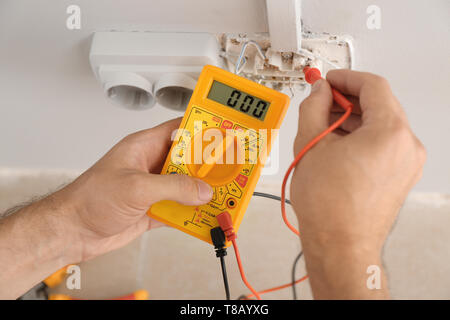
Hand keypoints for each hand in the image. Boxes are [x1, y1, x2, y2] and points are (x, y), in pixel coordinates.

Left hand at [56, 118, 212, 261]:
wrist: (73, 232)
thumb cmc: (90, 199)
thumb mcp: (136, 187)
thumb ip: (172, 187)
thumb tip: (202, 190)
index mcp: (144, 147)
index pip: (179, 130)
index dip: (201, 128)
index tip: (223, 131)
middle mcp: (151, 165)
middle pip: (188, 160)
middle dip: (208, 166)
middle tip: (231, 168)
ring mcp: (153, 188)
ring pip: (186, 186)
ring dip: (202, 192)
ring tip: (223, 194)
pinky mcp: (153, 209)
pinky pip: (179, 208)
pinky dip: (192, 213)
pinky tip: (204, 216)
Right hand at [290, 70, 425, 298]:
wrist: (340, 246)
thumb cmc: (329, 206)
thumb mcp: (311, 144)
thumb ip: (313, 106)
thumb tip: (318, 91)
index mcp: (391, 132)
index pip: (373, 86)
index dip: (345, 77)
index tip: (328, 80)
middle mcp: (407, 146)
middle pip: (379, 104)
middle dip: (347, 100)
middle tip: (321, 101)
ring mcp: (407, 164)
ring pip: (381, 126)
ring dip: (352, 120)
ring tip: (323, 127)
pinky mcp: (400, 177)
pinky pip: (383, 145)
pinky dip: (361, 138)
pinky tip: (336, 145)